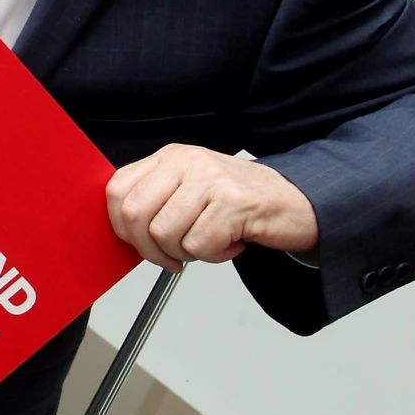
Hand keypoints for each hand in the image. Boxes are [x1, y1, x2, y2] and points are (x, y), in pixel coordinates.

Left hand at [106, 145, 317, 272]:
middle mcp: (186, 163)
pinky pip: (198, 245)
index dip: (120, 225)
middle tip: (172, 257)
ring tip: (210, 243)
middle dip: (149, 249)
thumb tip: (121, 229)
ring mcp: (210, 181)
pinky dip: (213, 256)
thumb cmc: (240, 202)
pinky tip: (230, 243)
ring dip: (185, 253)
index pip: (116, 190)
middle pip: (134, 215)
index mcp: (169, 158)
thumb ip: (156, 200)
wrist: (298, 201)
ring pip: (164, 234)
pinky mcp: (233, 204)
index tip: (138, 242)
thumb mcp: (189, 189)